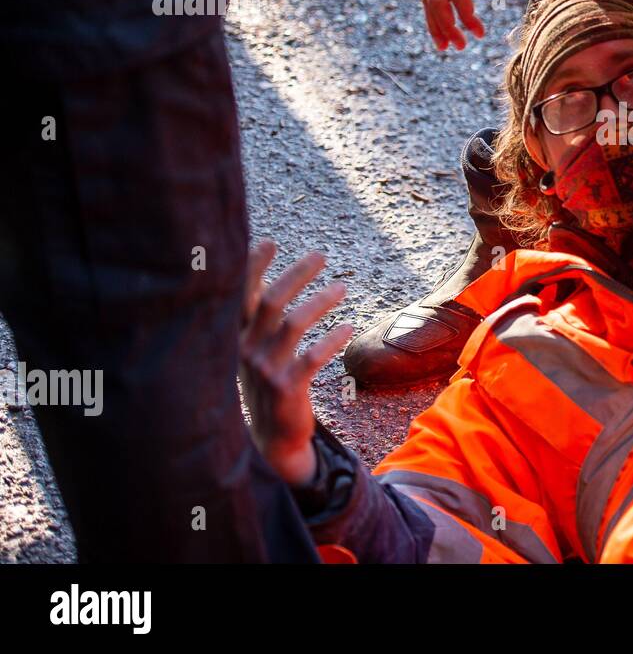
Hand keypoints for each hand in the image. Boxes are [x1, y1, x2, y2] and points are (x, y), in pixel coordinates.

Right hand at [237, 241, 353, 485]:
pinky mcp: (287, 388)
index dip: (253, 268)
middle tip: (320, 255)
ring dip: (320, 302)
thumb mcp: (256, 349)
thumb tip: (265, 277)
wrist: (273, 437)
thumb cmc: (269, 382)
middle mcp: (246, 350)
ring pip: (293, 325)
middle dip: (295, 275)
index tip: (269, 242)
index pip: (241, 296)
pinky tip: (348, 327)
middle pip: (270, 302)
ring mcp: (265, 370)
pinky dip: (331, 339)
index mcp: (237, 338)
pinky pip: (312, 357)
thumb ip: (258, 316)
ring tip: (343, 287)